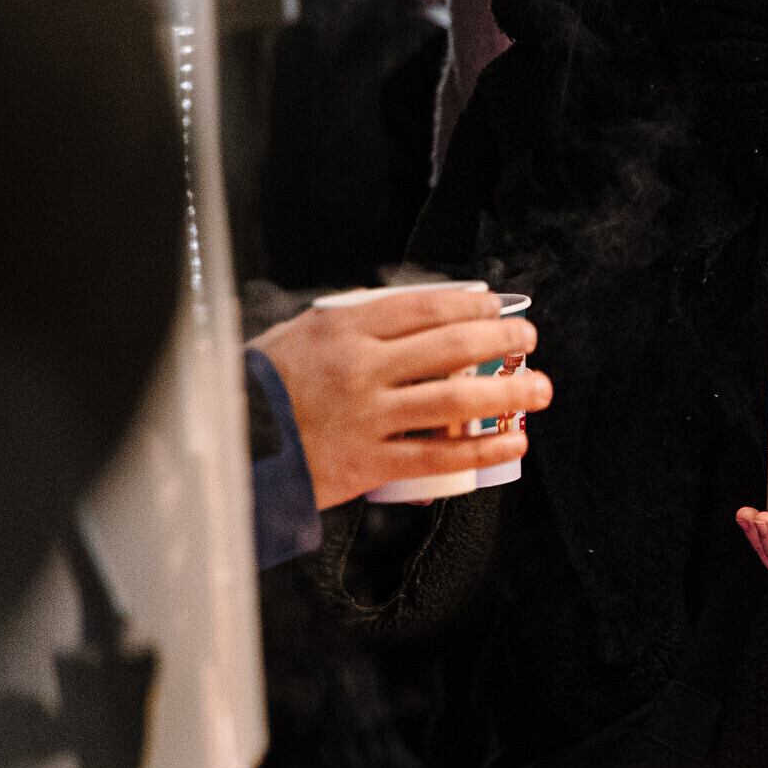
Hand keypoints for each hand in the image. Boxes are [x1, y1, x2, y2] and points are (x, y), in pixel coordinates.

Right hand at [248, 285, 547, 508]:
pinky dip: (483, 448)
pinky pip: (440, 455)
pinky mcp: (370, 463)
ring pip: (455, 398)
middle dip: (503, 339)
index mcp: (344, 329)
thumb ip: (353, 320)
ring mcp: (369, 416)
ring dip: (508, 392)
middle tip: (528, 340)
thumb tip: (414, 310)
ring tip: (539, 388)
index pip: (425, 306)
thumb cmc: (263, 386)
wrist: (228, 446)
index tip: (497, 306)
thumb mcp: (300, 334)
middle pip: (452, 345)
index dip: (472, 304)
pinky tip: (512, 442)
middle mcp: (362, 368)